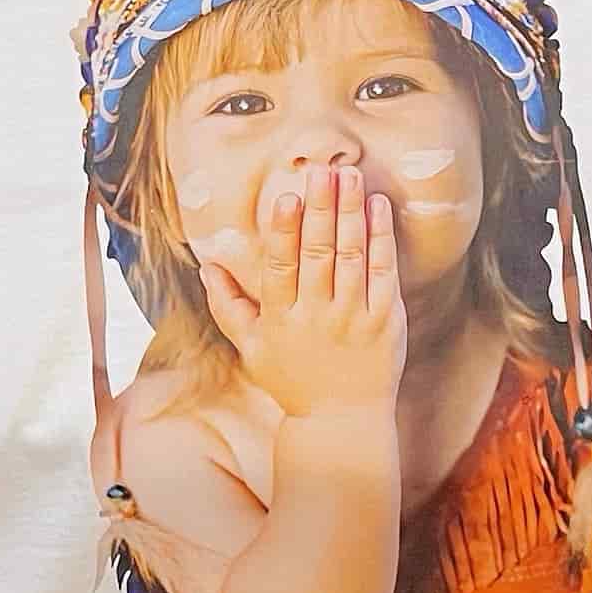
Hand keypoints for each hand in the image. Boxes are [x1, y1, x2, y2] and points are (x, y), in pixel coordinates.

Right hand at [196, 164, 406, 420]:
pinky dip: (382, 239)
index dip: (283, 231)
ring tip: (350, 175)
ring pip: (352, 257)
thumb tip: (206, 266)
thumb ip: (227, 306)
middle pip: (318, 254)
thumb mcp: (251, 348)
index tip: (286, 197)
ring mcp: (354, 318)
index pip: (280, 267)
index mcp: (281, 318)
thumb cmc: (293, 381)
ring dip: (351, 213)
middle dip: (321, 209)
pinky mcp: (385, 321)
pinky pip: (385, 273)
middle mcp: (317, 315)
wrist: (341, 422)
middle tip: (323, 170)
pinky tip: (378, 207)